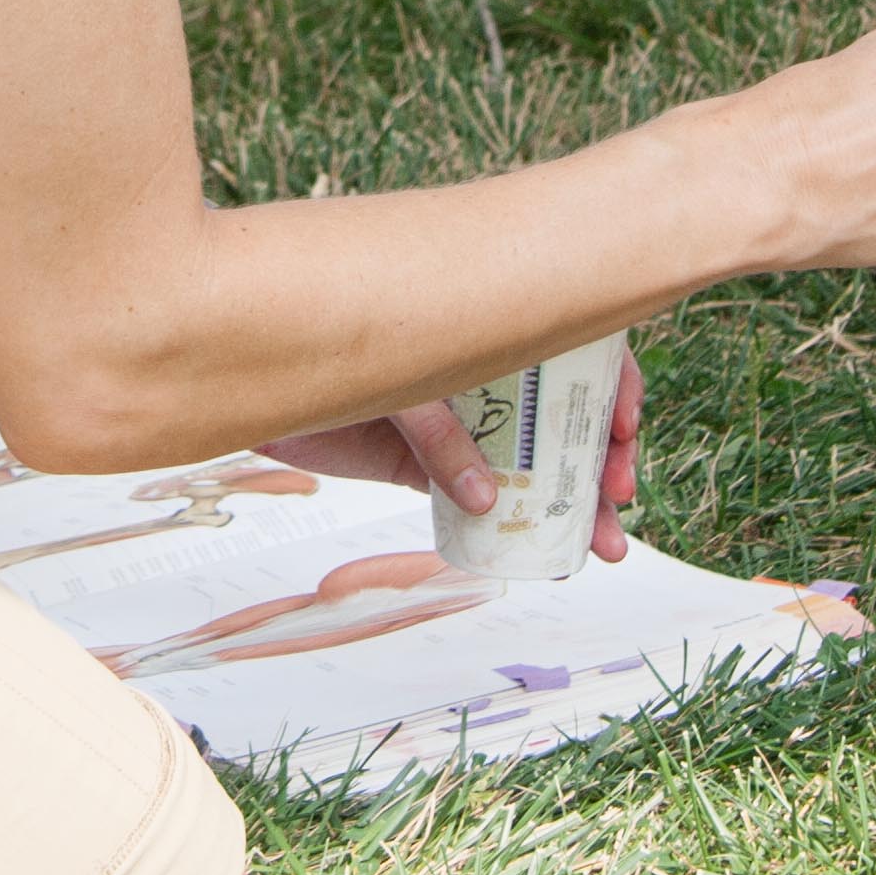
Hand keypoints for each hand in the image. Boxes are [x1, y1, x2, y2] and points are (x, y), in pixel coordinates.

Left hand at [259, 347, 645, 562]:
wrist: (252, 363)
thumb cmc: (329, 339)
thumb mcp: (394, 379)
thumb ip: (438, 430)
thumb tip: (486, 497)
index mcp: (495, 323)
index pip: (576, 346)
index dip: (612, 384)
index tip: (623, 426)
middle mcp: (488, 371)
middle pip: (569, 411)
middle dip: (605, 457)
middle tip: (615, 498)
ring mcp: (462, 419)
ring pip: (536, 461)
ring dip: (575, 501)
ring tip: (602, 544)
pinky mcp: (425, 463)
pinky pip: (481, 496)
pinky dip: (514, 523)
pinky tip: (541, 551)